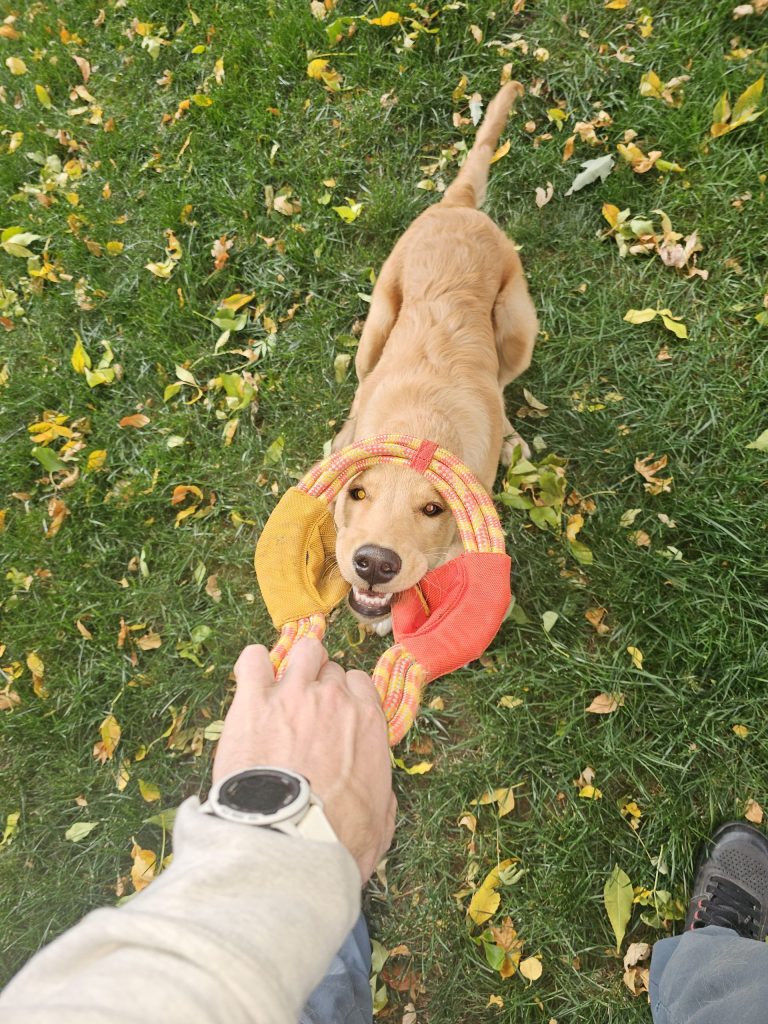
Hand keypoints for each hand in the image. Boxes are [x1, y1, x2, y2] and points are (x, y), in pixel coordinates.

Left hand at [213, 637, 395, 882]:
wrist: (289, 842)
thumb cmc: (337, 838)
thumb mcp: (380, 821)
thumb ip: (382, 796)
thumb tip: (380, 795)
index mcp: (367, 721)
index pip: (359, 684)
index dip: (345, 697)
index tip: (334, 714)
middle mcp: (334, 698)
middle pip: (329, 669)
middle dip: (318, 684)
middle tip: (304, 710)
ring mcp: (293, 694)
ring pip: (302, 652)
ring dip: (294, 664)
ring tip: (280, 684)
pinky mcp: (254, 701)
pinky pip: (253, 660)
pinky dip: (253, 665)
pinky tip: (249, 682)